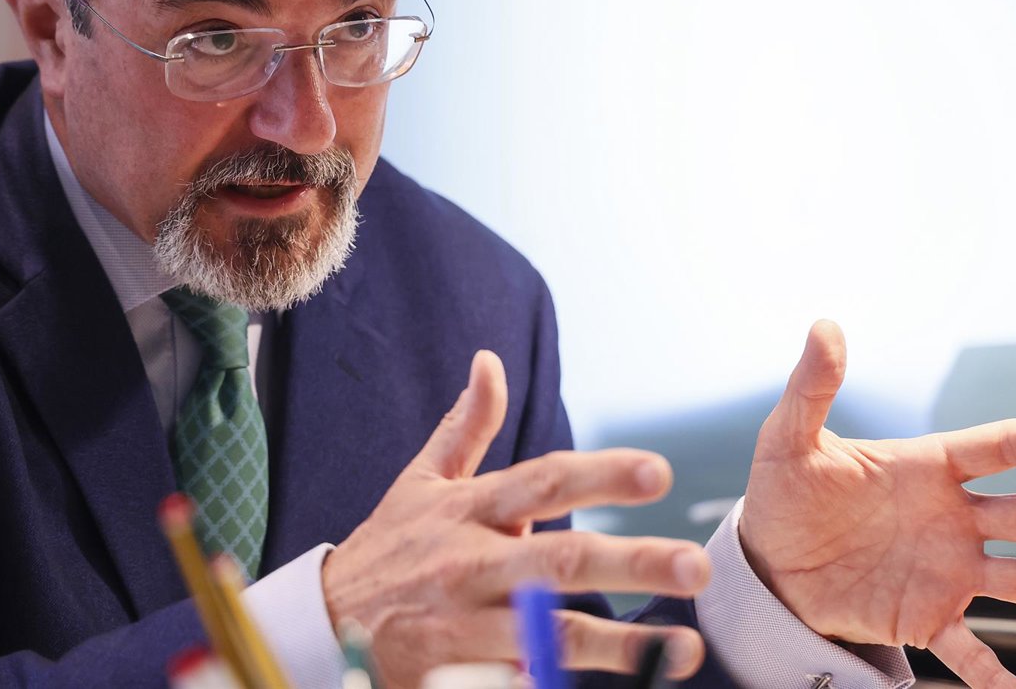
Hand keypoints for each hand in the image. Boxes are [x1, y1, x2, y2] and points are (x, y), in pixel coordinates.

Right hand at [322, 350, 710, 688]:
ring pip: (548, 635)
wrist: (320, 626)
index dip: (600, 475)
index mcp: (469, 509)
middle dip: (629, 562)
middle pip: (559, 561)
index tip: (658, 472)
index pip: (544, 481)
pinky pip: (515, 684)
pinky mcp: (455, 677)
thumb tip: (489, 360)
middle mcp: (471, 564)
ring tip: (683, 649)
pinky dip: (553, 685)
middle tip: (695, 564)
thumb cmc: (390, 547)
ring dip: (619, 645)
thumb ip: (465, 426)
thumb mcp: (421, 481)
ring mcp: (464, 626)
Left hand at [740, 320, 1015, 688]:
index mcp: (927, 467)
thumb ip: (812, 386)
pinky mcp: (925, 617)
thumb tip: (824, 324)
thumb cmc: (784, 493)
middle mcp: (951, 518)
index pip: (995, 448)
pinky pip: (971, 651)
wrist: (768, 561)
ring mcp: (945, 570)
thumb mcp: (789, 440)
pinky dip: (999, 677)